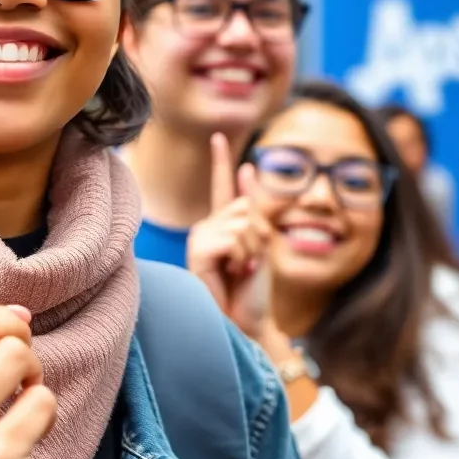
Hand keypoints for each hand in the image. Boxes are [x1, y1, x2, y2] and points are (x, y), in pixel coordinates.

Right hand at [186, 133, 271, 336]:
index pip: (222, 186)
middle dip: (260, 235)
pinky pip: (233, 238)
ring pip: (242, 222)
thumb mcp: (260, 243)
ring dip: (253, 248)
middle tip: (250, 262)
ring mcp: (200, 238)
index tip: (216, 136)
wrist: (244, 322)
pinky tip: (232, 272)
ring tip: (242, 269)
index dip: (220, 160)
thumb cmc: (251, 289)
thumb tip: (247, 168)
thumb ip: (254, 208)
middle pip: (245, 207)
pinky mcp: (198, 251)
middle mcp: (207, 226)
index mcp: (222, 223)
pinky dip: (242, 256)